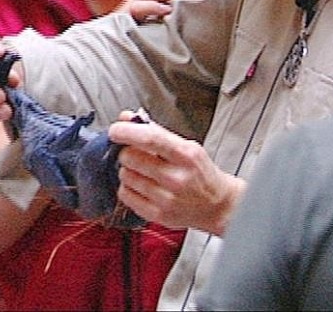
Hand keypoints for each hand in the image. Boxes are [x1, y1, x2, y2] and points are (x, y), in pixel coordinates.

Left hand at [108, 112, 244, 235]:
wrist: (217, 205)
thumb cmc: (200, 173)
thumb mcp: (186, 146)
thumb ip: (155, 131)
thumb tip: (126, 118)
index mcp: (186, 155)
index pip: (150, 139)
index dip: (127, 132)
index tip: (115, 130)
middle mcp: (176, 178)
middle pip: (131, 158)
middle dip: (127, 152)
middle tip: (135, 154)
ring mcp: (166, 199)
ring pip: (125, 176)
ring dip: (128, 170)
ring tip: (142, 171)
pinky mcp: (157, 215)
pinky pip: (125, 195)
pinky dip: (127, 187)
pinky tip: (141, 186)